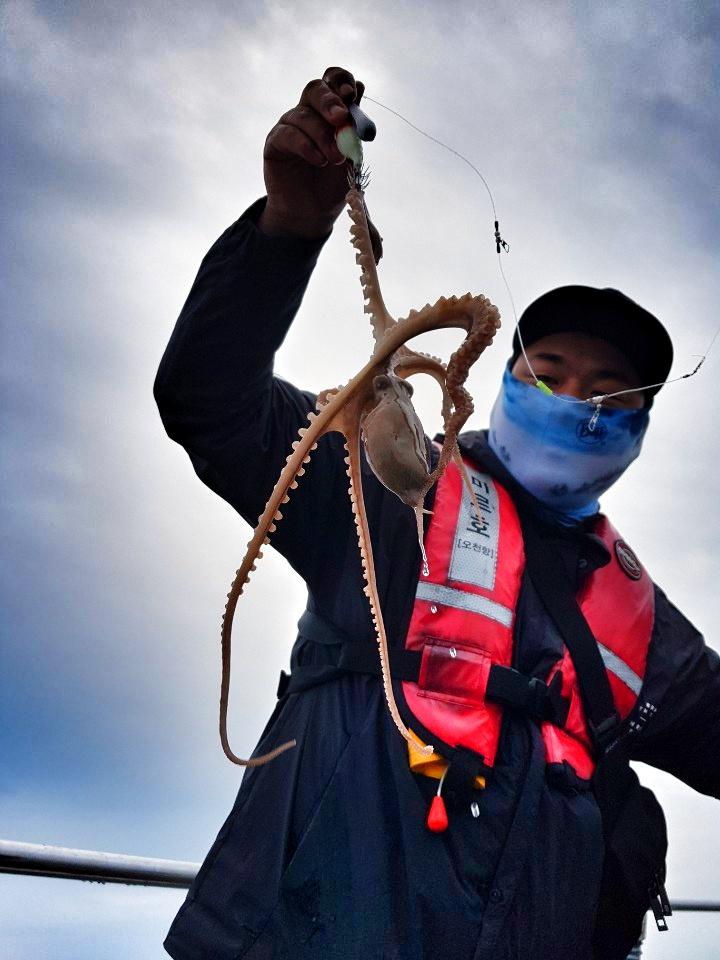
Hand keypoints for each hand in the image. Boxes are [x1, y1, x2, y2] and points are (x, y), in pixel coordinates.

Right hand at [259, 66, 363, 238]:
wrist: (313, 213)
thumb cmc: (333, 183)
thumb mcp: (351, 154)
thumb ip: (354, 125)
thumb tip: (359, 85)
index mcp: (330, 111)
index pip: (332, 81)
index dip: (340, 81)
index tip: (352, 94)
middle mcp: (308, 113)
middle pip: (314, 89)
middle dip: (329, 101)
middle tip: (341, 119)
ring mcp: (290, 126)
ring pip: (303, 115)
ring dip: (323, 136)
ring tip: (335, 159)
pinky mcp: (275, 142)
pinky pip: (288, 134)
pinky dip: (306, 146)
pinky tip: (319, 161)